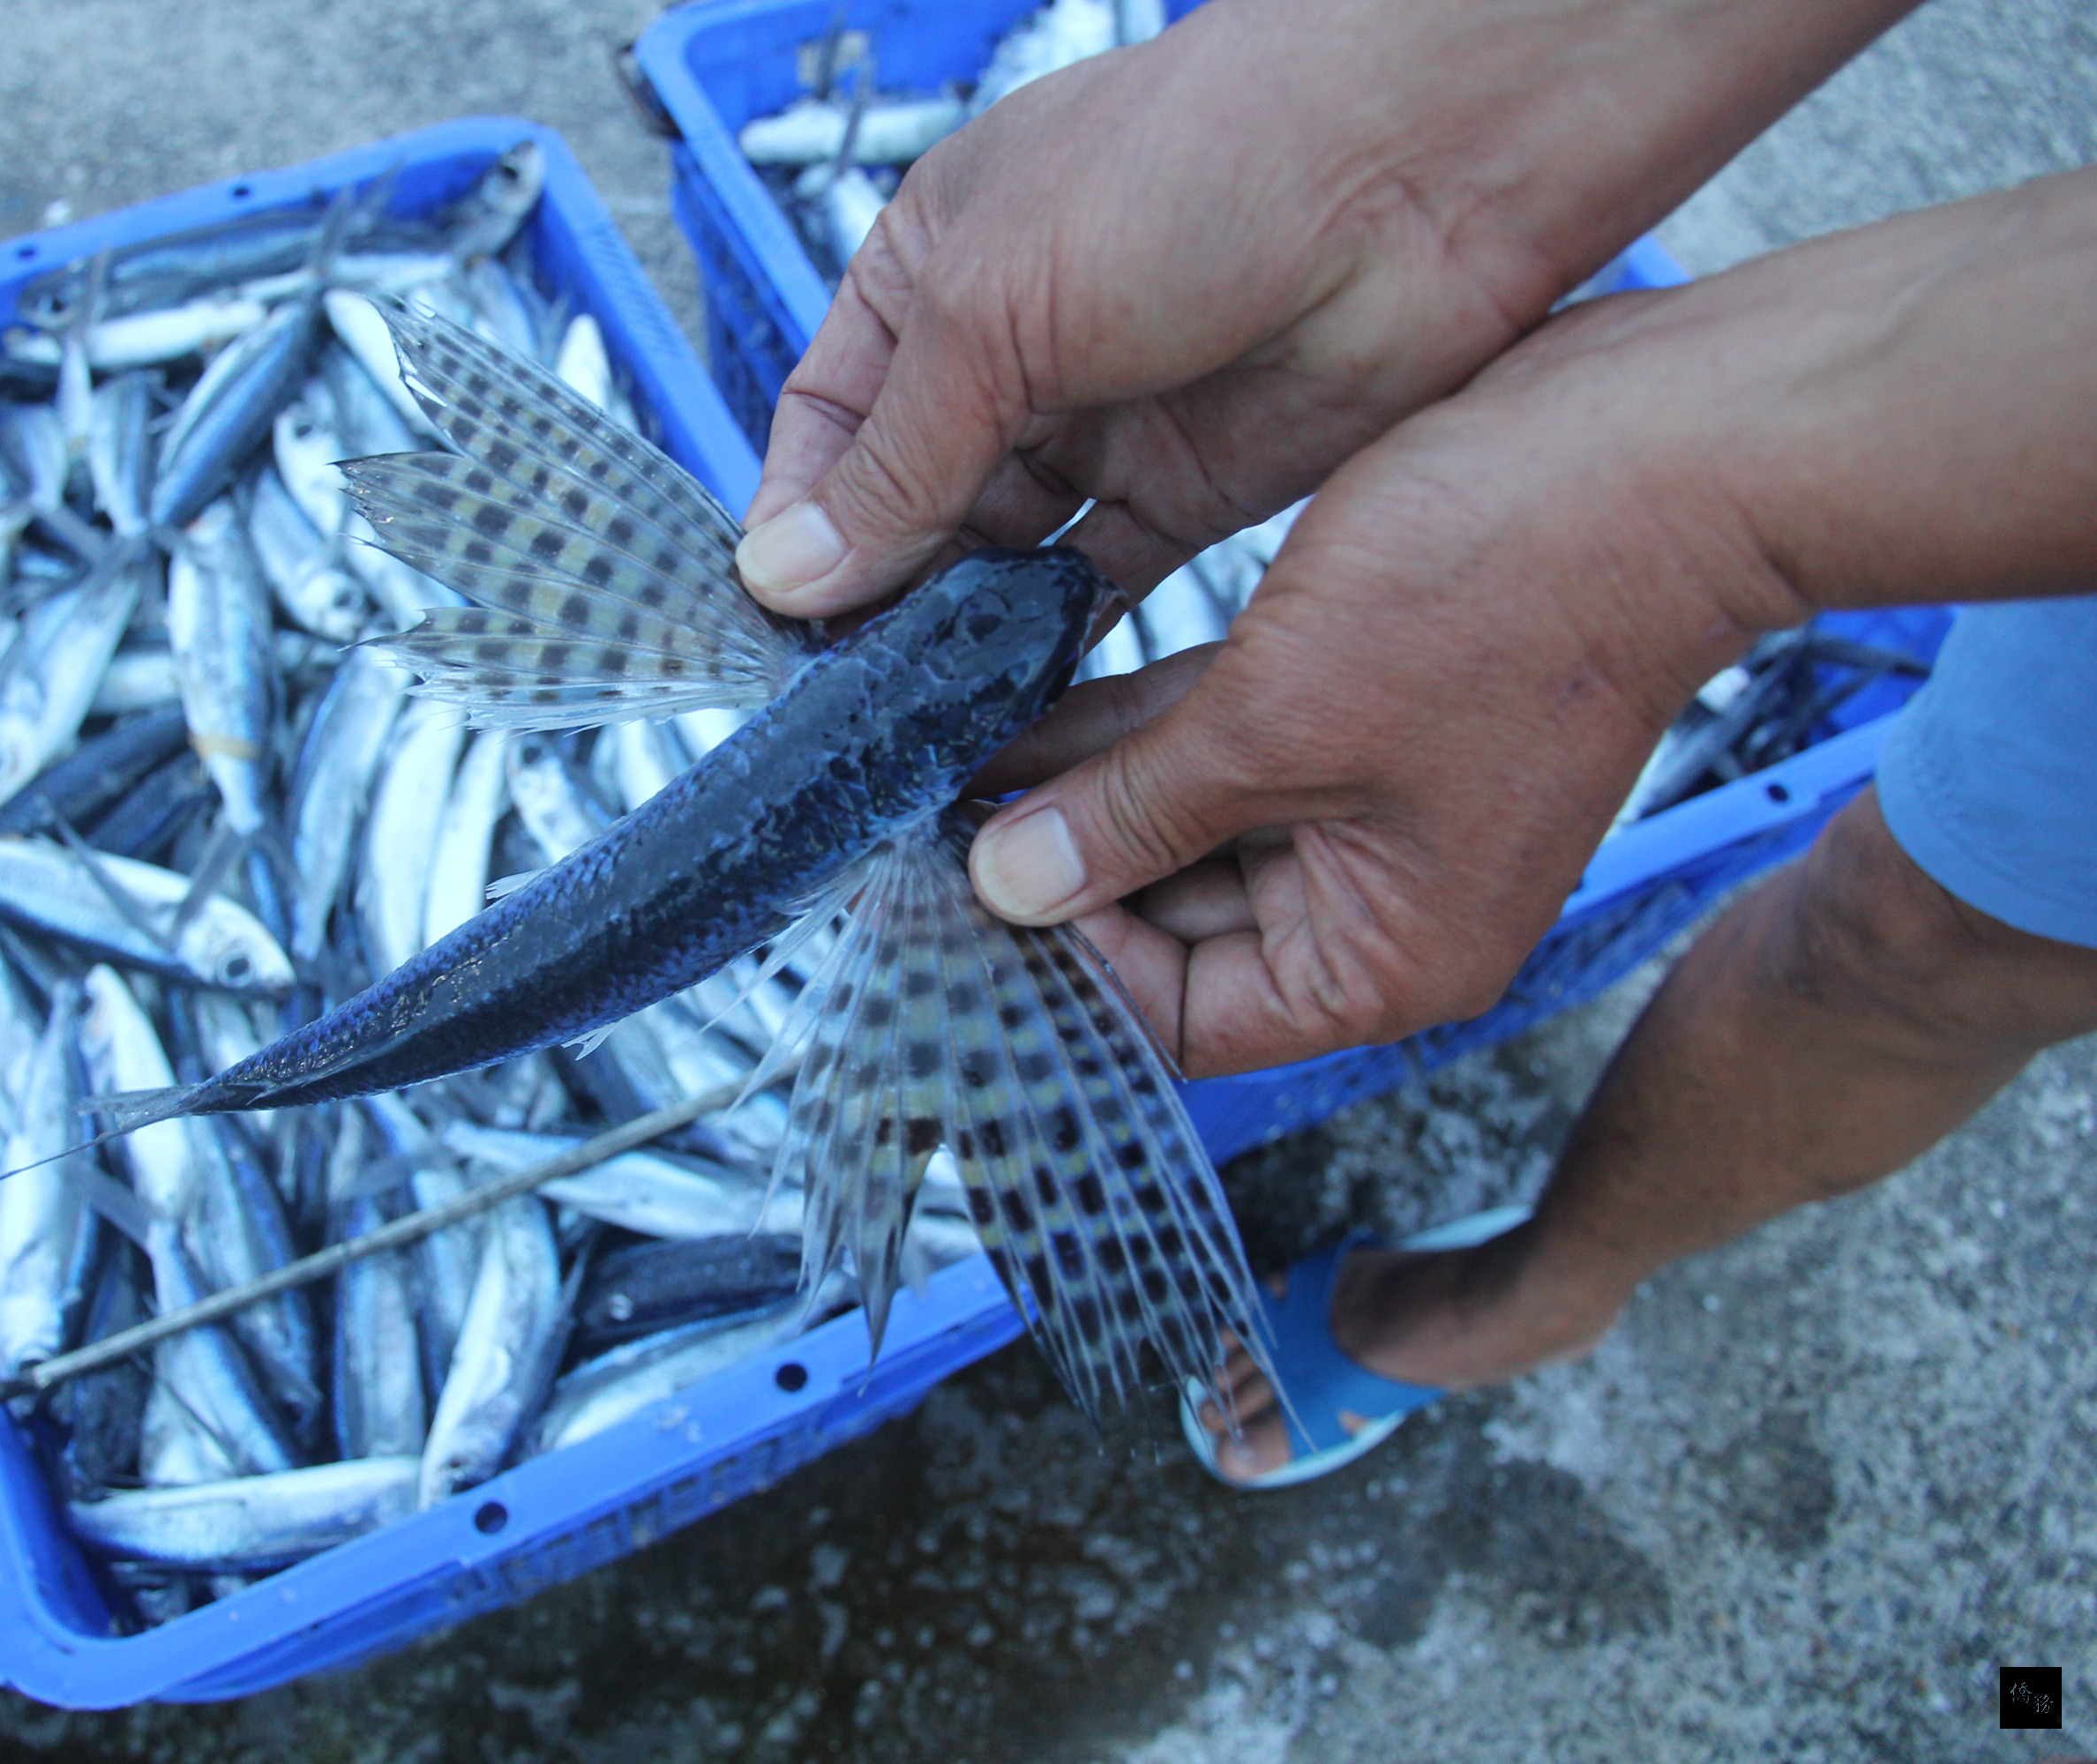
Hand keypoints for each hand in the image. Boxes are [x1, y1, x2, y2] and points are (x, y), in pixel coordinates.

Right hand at [734, 0, 1912, 618]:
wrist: (1423, 166)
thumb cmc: (1205, 159)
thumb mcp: (1000, 307)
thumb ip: (899, 456)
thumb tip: (792, 570)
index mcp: (940, 265)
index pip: (832, 416)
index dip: (802, 515)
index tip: (782, 611)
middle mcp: (1014, 345)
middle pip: (911, 500)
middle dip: (879, 591)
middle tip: (849, 688)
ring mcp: (1105, 420)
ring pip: (1000, 557)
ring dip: (962, 630)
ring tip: (922, 710)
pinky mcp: (1190, 489)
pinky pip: (1095, 589)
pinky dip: (1053, 644)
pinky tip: (1018, 695)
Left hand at [968, 167, 2096, 1076]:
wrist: (1663, 446)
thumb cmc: (1507, 589)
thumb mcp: (1278, 721)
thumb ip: (1134, 815)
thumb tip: (1008, 887)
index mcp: (1383, 961)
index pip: (1181, 1016)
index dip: (1064, 963)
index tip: (954, 890)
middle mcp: (1379, 904)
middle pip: (1175, 925)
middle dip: (1058, 865)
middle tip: (924, 818)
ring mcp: (1376, 806)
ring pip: (1189, 822)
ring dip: (1082, 789)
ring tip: (949, 753)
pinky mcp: (1364, 710)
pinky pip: (1227, 744)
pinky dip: (1139, 728)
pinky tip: (1022, 696)